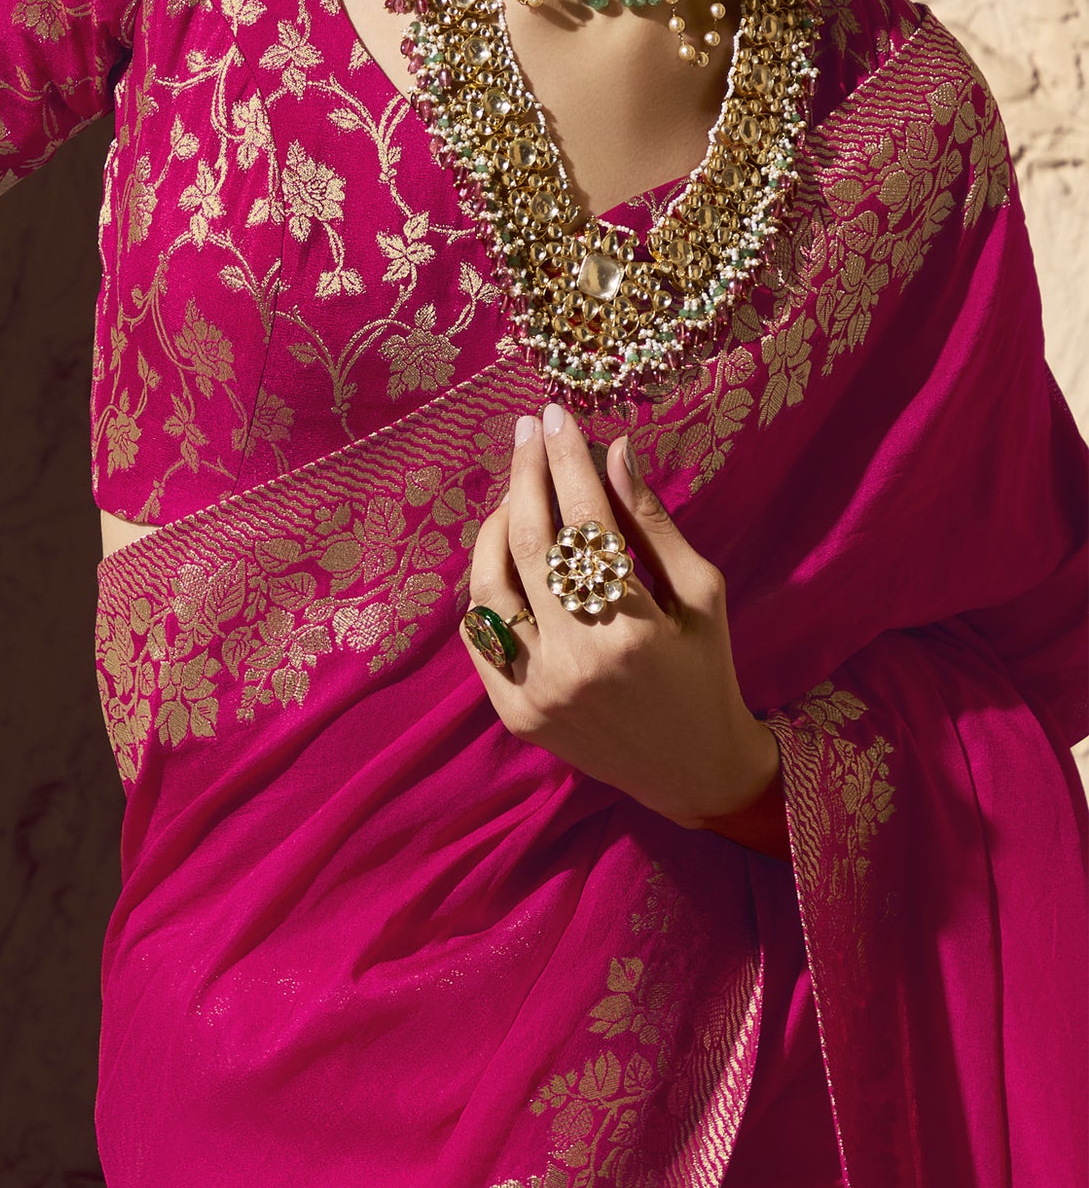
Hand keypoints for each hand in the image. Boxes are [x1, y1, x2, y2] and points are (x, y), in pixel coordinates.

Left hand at [461, 402, 777, 830]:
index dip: (566, 461)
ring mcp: (535, 690)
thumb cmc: (707, 673)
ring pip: (489, 584)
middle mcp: (575, 660)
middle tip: (526, 433)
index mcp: (631, 629)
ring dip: (495, 525)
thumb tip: (614, 449)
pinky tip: (502, 552)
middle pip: (529, 543)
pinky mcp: (512, 712)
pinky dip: (484, 585)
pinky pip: (479, 632)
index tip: (555, 416)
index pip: (584, 522)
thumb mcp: (700, 594)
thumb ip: (652, 523)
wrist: (692, 771)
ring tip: (515, 490)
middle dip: (525, 476)